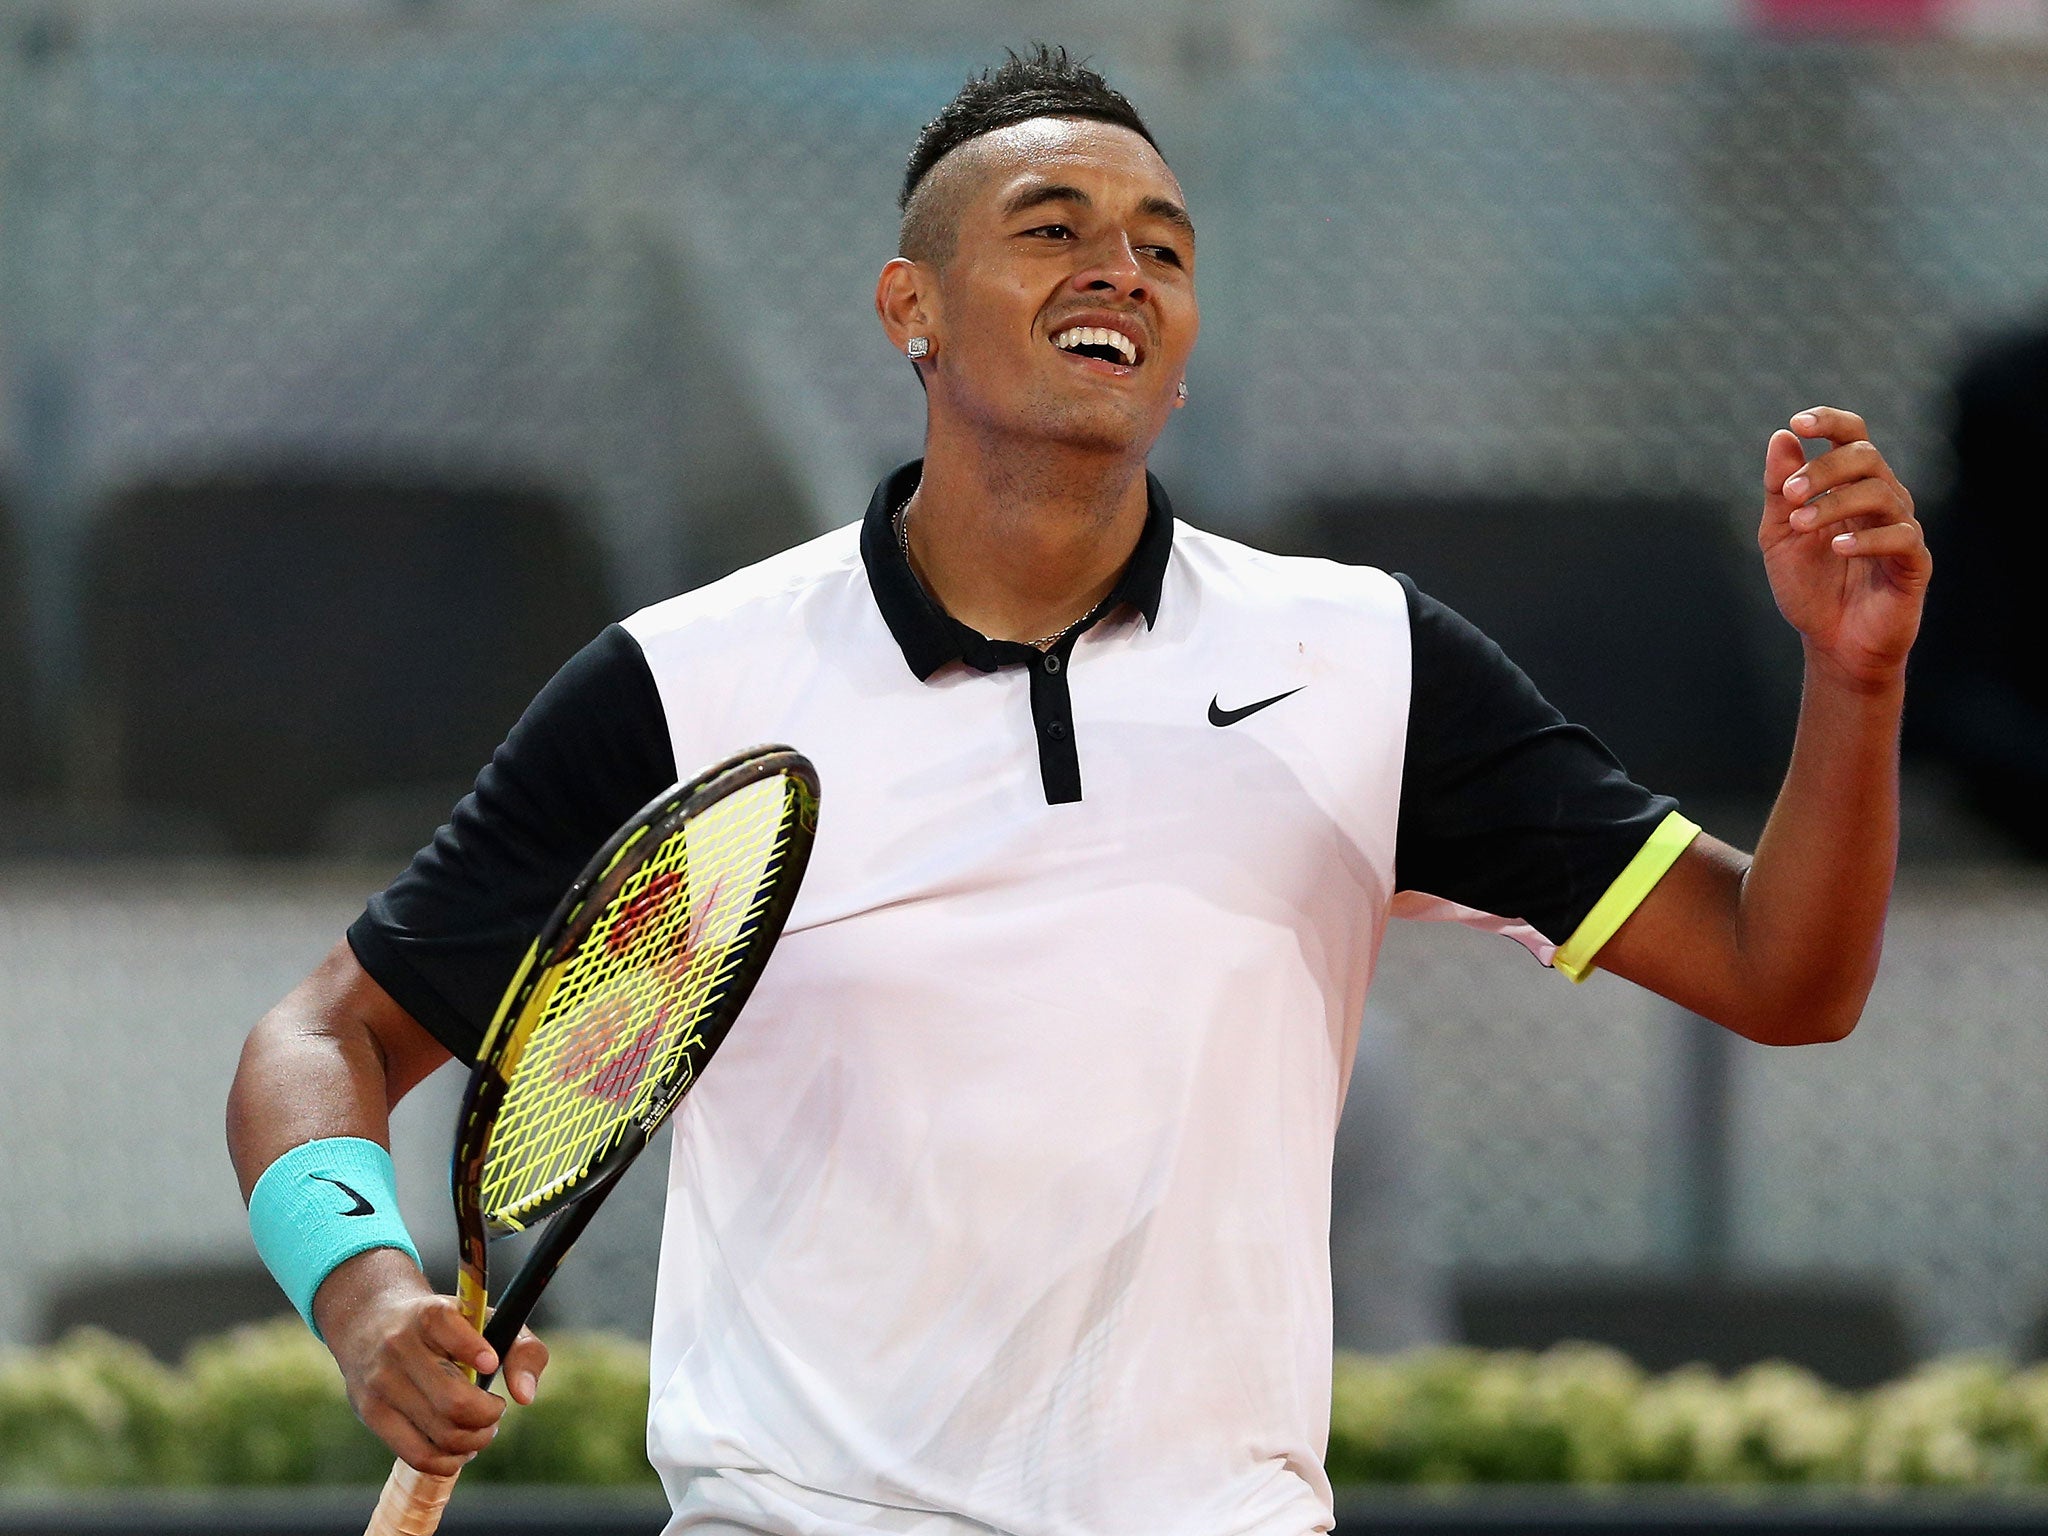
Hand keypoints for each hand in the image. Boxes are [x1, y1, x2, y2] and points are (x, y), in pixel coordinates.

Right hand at [314, 1248, 550, 1475]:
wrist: (370, 1323)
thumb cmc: (444, 1328)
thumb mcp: (483, 1321)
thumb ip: (521, 1349)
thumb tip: (525, 1396)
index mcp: (430, 1314)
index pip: (446, 1327)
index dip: (474, 1350)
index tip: (491, 1362)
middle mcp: (400, 1346)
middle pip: (454, 1401)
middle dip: (489, 1415)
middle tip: (496, 1409)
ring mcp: (382, 1382)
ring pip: (440, 1433)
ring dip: (474, 1440)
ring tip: (482, 1429)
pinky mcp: (371, 1413)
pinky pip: (418, 1455)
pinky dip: (449, 1461)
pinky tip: (461, 1447)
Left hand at [1759, 406, 1931, 690]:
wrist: (1832, 642)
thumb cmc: (1809, 586)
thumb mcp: (1780, 535)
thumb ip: (1779, 490)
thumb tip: (1780, 437)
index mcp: (1850, 485)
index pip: (1852, 436)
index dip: (1830, 422)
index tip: (1798, 422)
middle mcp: (1882, 498)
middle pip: (1865, 456)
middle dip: (1823, 469)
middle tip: (1789, 495)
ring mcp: (1901, 527)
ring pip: (1882, 491)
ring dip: (1835, 503)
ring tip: (1800, 524)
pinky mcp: (1914, 561)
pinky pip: (1901, 536)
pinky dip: (1866, 538)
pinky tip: (1838, 547)